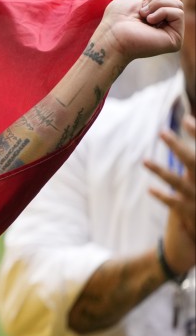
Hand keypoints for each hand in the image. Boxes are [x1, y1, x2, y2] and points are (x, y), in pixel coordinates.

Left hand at [95, 0, 183, 62]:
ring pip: (178, 3)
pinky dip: (162, 12)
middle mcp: (167, 23)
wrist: (112, 35)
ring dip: (157, 4)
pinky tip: (150, 21)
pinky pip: (178, 13)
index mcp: (158, 13)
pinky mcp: (175, 39)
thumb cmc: (117, 18)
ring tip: (144, 16)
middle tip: (142, 10)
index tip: (141, 3)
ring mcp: (172, 32)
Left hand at [147, 115, 195, 271]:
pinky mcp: (191, 216)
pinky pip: (175, 204)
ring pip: (179, 183)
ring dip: (161, 171)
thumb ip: (192, 167)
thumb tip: (183, 145)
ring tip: (144, 161)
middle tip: (161, 132)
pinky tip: (150, 190)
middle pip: (193, 162)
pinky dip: (164, 197)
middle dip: (177, 147)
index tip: (186, 119)